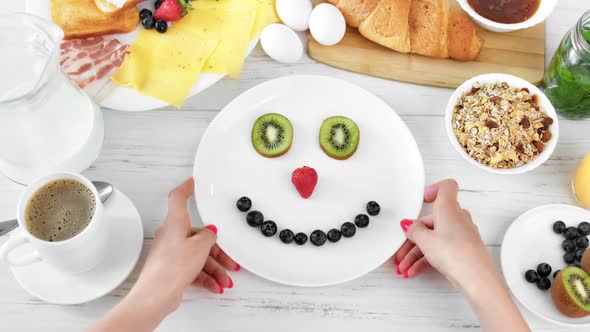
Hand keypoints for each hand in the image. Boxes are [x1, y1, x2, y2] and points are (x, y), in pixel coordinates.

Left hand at [130, 178, 238, 314]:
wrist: (156, 295)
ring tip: (225, 280)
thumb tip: (210, 233)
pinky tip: (215, 286)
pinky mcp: (172, 269)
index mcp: (175, 224)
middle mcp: (171, 236)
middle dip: (217, 252)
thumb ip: (208, 236)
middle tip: (230, 261)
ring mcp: (171, 253)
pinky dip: (205, 277)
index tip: (192, 182)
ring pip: (198, 255)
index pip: (178, 198)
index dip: (186, 188)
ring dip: (214, 269)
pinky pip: (193, 268)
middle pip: (198, 236)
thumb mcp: (200, 247)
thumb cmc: (171, 268)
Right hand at [393, 179, 493, 288]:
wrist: (476, 278)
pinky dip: (426, 259)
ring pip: (434, 238)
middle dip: (414, 236)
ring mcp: (461, 235)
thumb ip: (414, 230)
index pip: (445, 187)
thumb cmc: (457, 254)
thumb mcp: (425, 240)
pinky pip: (440, 249)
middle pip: (431, 221)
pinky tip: (415, 270)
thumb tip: (409, 225)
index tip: (421, 199)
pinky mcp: (462, 249)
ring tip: (405, 266)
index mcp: (449, 209)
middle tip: (402, 248)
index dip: (432, 190)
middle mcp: (457, 219)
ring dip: (416, 253)